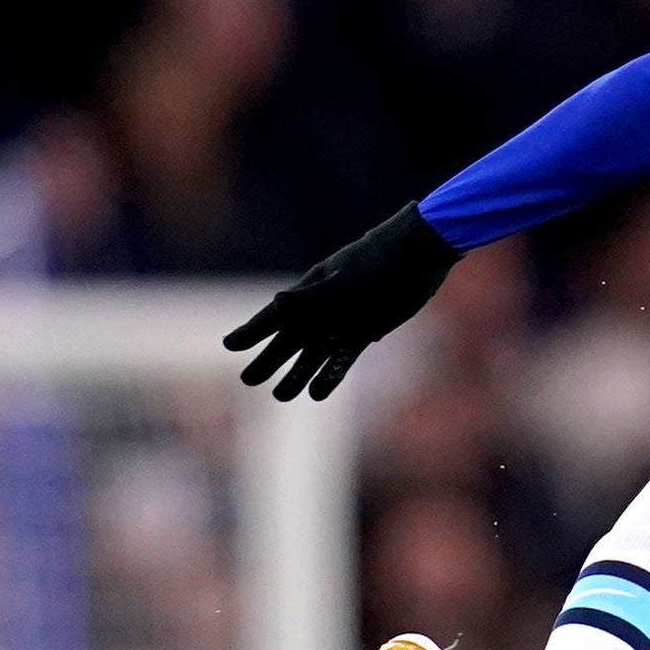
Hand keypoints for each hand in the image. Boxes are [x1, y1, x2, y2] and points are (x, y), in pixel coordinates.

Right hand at [224, 203, 457, 400]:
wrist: (420, 254)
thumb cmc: (381, 260)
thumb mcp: (346, 279)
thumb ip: (312, 296)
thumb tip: (277, 302)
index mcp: (312, 291)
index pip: (276, 315)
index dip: (253, 331)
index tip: (229, 345)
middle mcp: (323, 308)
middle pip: (290, 338)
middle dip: (269, 359)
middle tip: (248, 380)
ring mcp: (344, 321)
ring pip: (315, 352)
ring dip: (298, 373)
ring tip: (281, 395)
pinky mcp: (366, 330)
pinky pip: (343, 357)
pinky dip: (331, 375)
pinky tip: (317, 393)